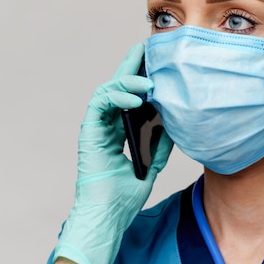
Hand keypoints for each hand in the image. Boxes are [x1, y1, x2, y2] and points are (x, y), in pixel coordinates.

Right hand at [53, 43, 172, 263]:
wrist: (108, 214)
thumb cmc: (124, 196)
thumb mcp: (152, 165)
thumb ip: (160, 144)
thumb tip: (174, 124)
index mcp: (119, 133)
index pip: (130, 99)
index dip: (140, 79)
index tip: (155, 63)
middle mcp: (107, 126)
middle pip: (118, 88)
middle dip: (131, 67)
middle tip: (145, 49)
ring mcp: (97, 127)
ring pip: (108, 91)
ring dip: (127, 81)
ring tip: (148, 82)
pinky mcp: (89, 130)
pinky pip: (100, 103)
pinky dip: (117, 95)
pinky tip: (136, 97)